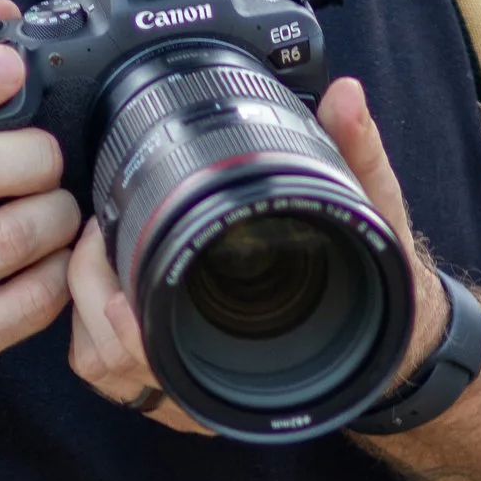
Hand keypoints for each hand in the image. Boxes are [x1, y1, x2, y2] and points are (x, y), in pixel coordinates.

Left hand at [65, 76, 441, 429]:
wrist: (392, 335)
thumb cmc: (376, 284)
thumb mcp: (375, 214)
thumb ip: (359, 153)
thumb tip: (346, 97)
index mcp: (258, 348)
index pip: (168, 359)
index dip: (128, 329)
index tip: (115, 280)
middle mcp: (219, 376)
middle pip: (117, 364)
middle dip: (93, 300)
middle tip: (96, 239)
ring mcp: (193, 383)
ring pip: (107, 372)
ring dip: (88, 316)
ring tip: (98, 251)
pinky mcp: (178, 379)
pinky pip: (113, 374)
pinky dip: (96, 332)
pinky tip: (106, 280)